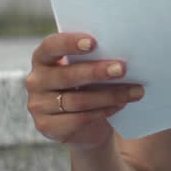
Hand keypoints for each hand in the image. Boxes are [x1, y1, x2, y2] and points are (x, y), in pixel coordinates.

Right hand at [25, 32, 144, 149]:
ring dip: (110, 95)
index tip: (93, 43)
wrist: (84, 124)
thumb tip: (121, 53)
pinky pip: (79, 119)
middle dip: (97, 72)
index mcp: (42, 58)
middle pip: (67, 76)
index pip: (50, 46)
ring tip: (135, 91)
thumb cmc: (88, 85)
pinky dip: (103, 111)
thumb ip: (95, 59)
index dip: (69, 43)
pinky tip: (120, 105)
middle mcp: (35, 80)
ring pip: (78, 100)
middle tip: (122, 69)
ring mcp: (38, 106)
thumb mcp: (88, 69)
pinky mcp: (46, 127)